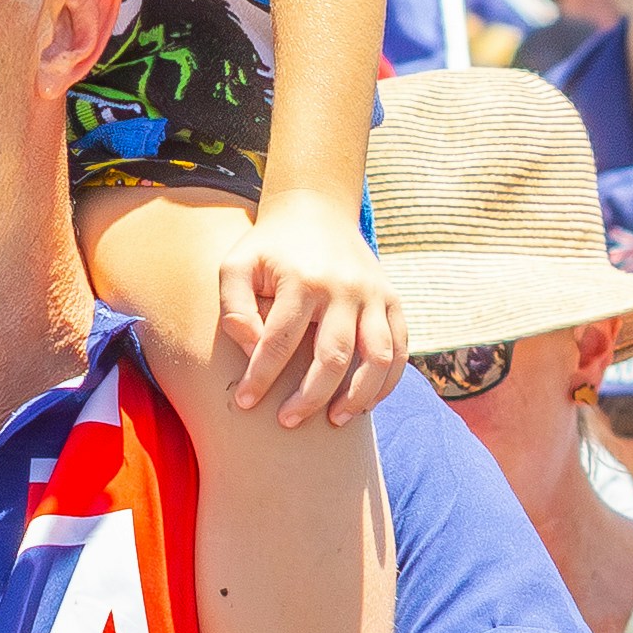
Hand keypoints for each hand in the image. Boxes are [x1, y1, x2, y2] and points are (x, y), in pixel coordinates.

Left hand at [225, 194, 408, 423]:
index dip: (259, 377)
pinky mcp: (392, 299)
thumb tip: (252, 349)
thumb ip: (233, 307)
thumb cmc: (269, 248)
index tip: (245, 403)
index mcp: (301, 279)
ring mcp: (373, 294)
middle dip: (309, 398)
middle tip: (287, 422)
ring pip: (377, 357)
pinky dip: (387, 382)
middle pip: (332, 357)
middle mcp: (342, 287)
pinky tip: (365, 403)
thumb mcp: (237, 265)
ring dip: (357, 396)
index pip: (278, 342)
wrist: (316, 210)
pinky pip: (399, 349)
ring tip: (335, 421)